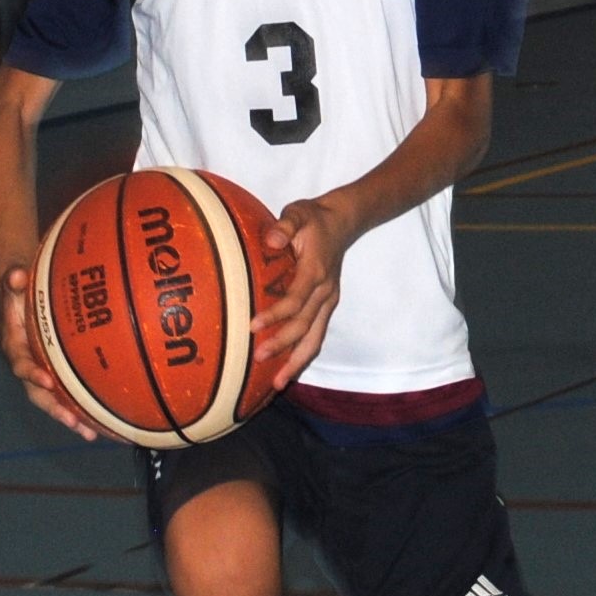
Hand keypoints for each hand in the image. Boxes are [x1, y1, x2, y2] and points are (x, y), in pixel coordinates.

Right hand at [0, 260, 102, 441]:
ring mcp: (42, 371)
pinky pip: (67, 394)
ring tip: (90, 433)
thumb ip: (14, 279)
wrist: (21, 297)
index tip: (47, 381)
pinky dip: (81, 409)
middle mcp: (28, 364)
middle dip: (55, 409)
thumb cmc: (21, 290)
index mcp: (16, 345)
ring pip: (54, 400)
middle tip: (73, 421)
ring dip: (70, 417)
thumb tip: (17, 275)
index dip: (32, 373)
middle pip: (38, 393)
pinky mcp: (56, 373)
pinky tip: (101, 422)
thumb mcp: (15, 282)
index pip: (21, 363)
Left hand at [252, 195, 355, 384]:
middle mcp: (325, 291)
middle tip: (258, 358)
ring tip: (278, 382)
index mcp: (316, 270)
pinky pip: (317, 335)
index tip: (252, 326)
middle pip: (305, 325)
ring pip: (315, 337)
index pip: (296, 299)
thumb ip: (285, 226)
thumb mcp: (299, 213)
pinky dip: (304, 354)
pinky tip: (289, 370)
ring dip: (297, 361)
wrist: (343, 222)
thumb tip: (271, 240)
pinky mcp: (327, 305)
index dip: (276, 315)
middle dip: (283, 344)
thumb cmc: (314, 218)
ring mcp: (328, 300)